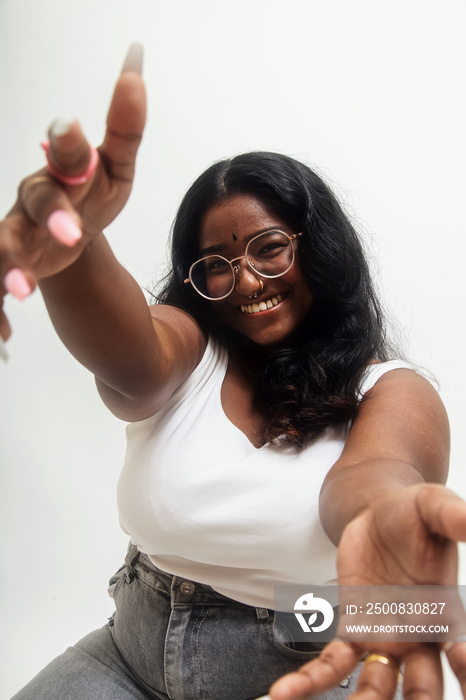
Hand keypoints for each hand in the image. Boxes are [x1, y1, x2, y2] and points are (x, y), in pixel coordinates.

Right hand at [0, 43, 145, 340]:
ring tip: (19, 291)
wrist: (70, 228)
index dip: (68, 148)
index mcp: (61, 172)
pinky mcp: (15, 266)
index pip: (63, 156)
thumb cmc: (91, 192)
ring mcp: (19, 235)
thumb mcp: (116, 167)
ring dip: (8, 266)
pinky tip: (3, 338)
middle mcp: (33, 201)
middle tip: (72, 235)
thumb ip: (124, 129)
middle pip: (32, 202)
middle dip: (50, 215)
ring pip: (3, 245)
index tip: (73, 134)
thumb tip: (137, 73)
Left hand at [270, 484, 465, 698]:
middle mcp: (419, 634)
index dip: (465, 673)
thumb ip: (453, 516)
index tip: (461, 672)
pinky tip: (286, 693)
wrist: (378, 509)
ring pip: (376, 683)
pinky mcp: (353, 627)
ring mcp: (385, 635)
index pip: (461, 656)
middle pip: (422, 685)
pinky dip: (311, 680)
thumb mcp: (434, 506)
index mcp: (445, 611)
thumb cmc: (413, 512)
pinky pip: (334, 661)